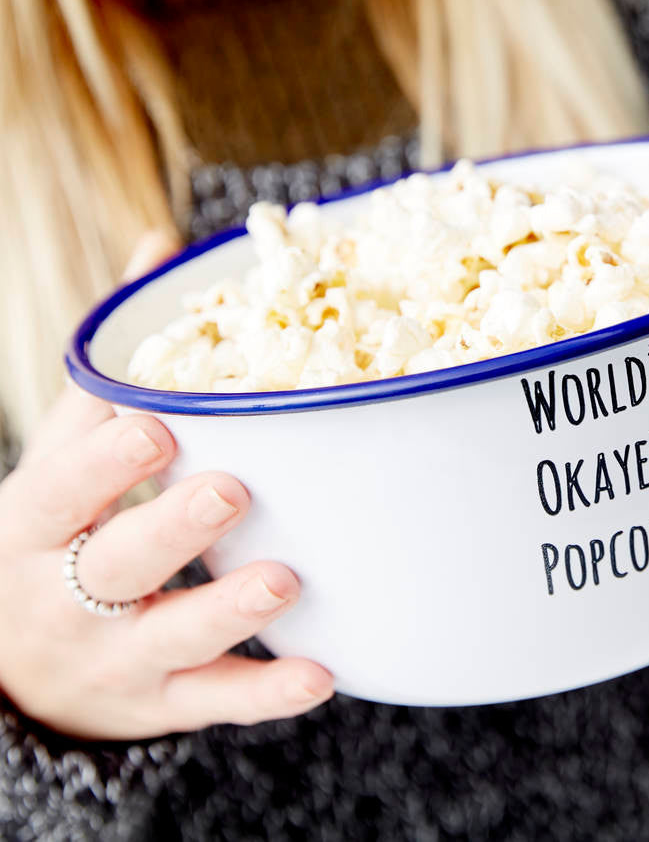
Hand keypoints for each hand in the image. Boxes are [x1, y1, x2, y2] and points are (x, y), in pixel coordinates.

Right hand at [0, 233, 332, 739]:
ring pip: (170, 639)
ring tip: (283, 581)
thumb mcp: (63, 452)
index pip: (63, 488)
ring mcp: (116, 659)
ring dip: (227, 610)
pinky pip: (214, 702)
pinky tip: (322, 674)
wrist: (19, 663)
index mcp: (35, 523)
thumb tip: (162, 243)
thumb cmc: (55, 533)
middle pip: (115, 563)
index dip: (104, 461)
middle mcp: (66, 596)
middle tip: (231, 491)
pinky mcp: (160, 702)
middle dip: (170, 530)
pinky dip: (265, 692)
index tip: (157, 426)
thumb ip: (113, 362)